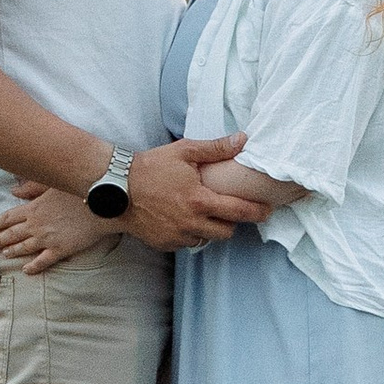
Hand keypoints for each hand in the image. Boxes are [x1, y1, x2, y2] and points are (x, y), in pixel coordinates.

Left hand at [0, 187, 122, 271]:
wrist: (102, 205)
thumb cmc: (79, 190)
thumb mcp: (53, 184)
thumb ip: (31, 187)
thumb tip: (13, 191)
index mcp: (33, 208)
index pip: (8, 217)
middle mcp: (36, 225)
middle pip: (12, 234)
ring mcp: (47, 239)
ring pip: (23, 248)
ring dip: (12, 251)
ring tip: (4, 254)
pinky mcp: (60, 250)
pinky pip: (42, 261)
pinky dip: (33, 267)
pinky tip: (26, 270)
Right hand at [121, 134, 269, 250]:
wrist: (116, 188)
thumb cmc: (150, 167)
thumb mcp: (184, 152)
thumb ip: (215, 148)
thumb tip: (243, 140)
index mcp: (199, 201)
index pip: (239, 212)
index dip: (258, 212)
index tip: (267, 210)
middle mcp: (191, 223)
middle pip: (227, 232)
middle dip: (231, 221)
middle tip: (227, 208)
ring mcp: (177, 236)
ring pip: (207, 239)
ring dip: (210, 229)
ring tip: (202, 212)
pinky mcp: (164, 244)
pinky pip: (186, 243)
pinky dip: (189, 234)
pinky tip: (182, 218)